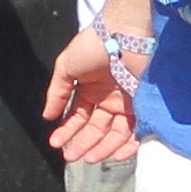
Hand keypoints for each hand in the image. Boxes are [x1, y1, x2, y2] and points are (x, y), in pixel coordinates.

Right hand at [44, 27, 139, 162]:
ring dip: (101, 148)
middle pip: (95, 129)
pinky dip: (127, 145)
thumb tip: (47, 117)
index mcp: (89, 90)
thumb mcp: (66, 67)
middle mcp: (108, 99)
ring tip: (89, 158)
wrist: (124, 33)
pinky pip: (136, 131)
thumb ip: (56, 93)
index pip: (77, 117)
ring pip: (114, 134)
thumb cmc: (94, 45)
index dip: (66, 131)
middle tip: (72, 156)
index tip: (56, 143)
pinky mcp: (143, 106)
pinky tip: (115, 154)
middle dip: (82, 144)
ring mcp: (126, 104)